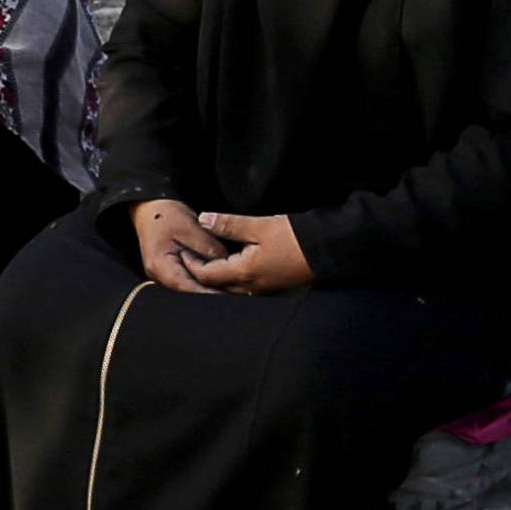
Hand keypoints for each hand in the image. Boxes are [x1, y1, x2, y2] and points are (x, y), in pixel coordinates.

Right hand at [130, 199, 228, 294]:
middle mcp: (159, 276)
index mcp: (160, 266)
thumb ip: (209, 247)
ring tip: (229, 287)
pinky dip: (203, 281)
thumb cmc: (165, 215)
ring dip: (207, 288)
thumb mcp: (190, 227)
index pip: (187, 288)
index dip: (208, 293)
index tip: (228, 294)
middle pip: (188, 292)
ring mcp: (164, 276)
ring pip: (189, 289)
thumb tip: (227, 264)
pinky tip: (218, 279)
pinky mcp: (170, 273)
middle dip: (210, 293)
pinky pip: (188, 282)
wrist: (149, 209)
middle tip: (233, 292)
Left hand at [191, 211, 312, 294]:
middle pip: (215, 286)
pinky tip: (231, 265)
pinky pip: (244, 287)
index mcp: (244, 273)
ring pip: (230, 288)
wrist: (329, 249)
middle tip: (189, 256)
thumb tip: (203, 219)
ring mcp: (263, 290)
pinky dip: (231, 278)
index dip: (191, 263)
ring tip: (207, 259)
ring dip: (216, 277)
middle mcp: (251, 288)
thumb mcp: (259, 225)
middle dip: (200, 273)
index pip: (206, 274)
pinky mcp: (273, 287)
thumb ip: (229, 224)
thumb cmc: (295, 237)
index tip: (182, 250)